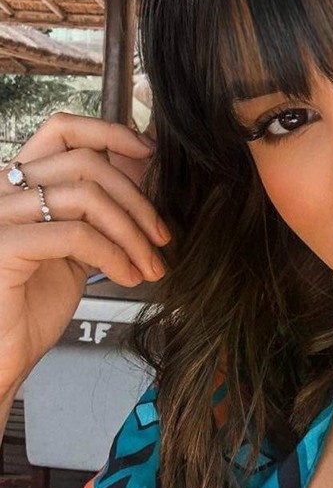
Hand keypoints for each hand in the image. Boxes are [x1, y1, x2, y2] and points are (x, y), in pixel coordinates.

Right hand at [0, 113, 169, 396]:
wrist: (0, 357)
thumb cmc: (32, 305)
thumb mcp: (76, 246)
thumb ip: (99, 209)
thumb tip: (146, 171)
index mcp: (18, 184)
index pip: (62, 129)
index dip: (110, 132)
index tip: (149, 153)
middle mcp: (1, 191)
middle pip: (87, 163)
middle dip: (137, 199)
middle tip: (161, 236)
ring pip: (87, 196)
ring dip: (132, 232)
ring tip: (150, 264)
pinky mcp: (2, 247)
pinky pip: (76, 234)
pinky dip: (114, 254)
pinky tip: (128, 277)